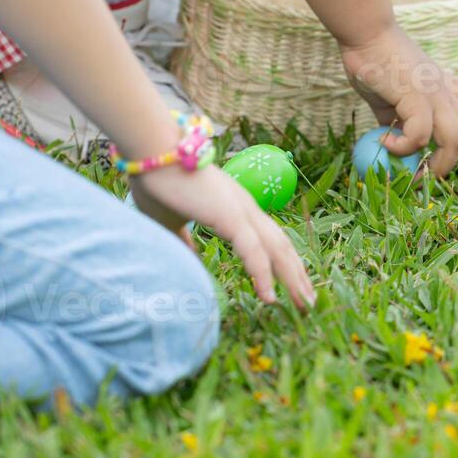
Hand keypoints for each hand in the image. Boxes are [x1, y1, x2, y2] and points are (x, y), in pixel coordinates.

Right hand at [130, 165, 315, 309]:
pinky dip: (263, 274)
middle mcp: (246, 208)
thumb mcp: (170, 221)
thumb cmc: (156, 182)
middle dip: (297, 274)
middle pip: (282, 246)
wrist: (148, 154)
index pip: (269, 239)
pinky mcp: (230, 216)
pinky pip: (253, 251)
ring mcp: (241, 211)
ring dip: (292, 278)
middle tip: (309, 301)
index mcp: (236, 208)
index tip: (290, 285)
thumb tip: (189, 258)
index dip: (282, 262)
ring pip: (276, 250)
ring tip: (304, 304)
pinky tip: (269, 298)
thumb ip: (184, 240)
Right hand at [341, 23, 457, 175]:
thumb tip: (390, 139)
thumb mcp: (388, 94)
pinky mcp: (418, 97)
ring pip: (454, 139)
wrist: (365, 33)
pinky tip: (383, 141)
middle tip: (423, 175)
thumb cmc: (372, 58)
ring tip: (411, 170)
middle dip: (447, 163)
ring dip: (435, 163)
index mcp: (441, 85)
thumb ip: (395, 116)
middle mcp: (444, 91)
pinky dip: (403, 147)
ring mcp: (434, 94)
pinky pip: (420, 135)